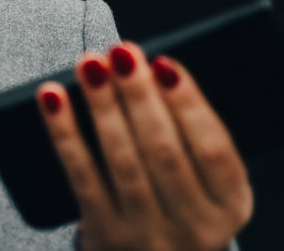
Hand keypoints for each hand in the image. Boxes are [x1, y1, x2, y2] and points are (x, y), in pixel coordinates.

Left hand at [37, 42, 252, 250]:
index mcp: (230, 205)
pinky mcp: (105, 236)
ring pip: (123, 161)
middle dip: (139, 95)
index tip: (164, 62)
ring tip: (90, 64)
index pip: (214, 149)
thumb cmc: (177, 204)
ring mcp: (148, 235)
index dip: (188, 103)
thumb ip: (191, 136)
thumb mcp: (207, 183)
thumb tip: (153, 67)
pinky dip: (64, 132)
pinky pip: (81, 176)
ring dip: (103, 105)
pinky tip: (53, 98)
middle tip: (121, 51)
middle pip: (164, 151)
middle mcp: (195, 226)